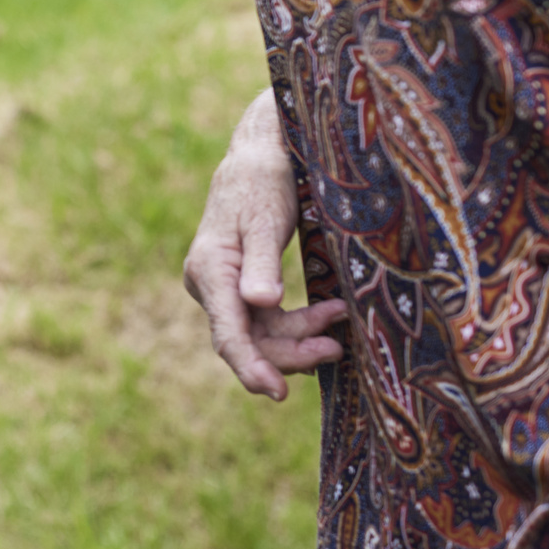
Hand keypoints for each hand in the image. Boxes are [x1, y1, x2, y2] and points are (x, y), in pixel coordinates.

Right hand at [182, 90, 345, 400]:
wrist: (258, 156)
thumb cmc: (262, 182)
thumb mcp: (266, 219)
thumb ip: (261, 263)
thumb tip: (260, 304)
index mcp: (209, 269)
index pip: (228, 333)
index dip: (251, 367)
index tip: (277, 392)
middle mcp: (209, 284)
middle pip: (247, 341)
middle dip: (291, 352)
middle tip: (336, 347)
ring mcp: (224, 289)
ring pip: (260, 336)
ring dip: (299, 339)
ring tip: (339, 328)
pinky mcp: (241, 288)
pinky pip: (266, 323)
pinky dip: (297, 327)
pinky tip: (326, 320)